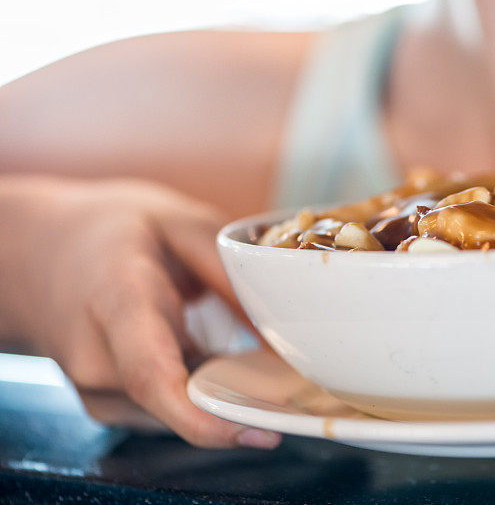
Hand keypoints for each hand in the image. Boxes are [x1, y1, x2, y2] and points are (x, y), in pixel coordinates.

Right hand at [0, 176, 279, 448]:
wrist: (42, 254)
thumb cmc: (114, 233)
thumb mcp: (179, 223)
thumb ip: (230, 273)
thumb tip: (282, 330)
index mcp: (116, 299)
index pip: (150, 374)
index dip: (202, 416)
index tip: (258, 430)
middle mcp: (96, 357)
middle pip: (173, 404)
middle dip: (238, 405)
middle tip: (292, 391)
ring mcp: (95, 389)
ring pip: (177, 413)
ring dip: (223, 397)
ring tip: (251, 362)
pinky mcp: (107, 404)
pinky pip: (168, 411)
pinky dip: (202, 394)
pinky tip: (216, 364)